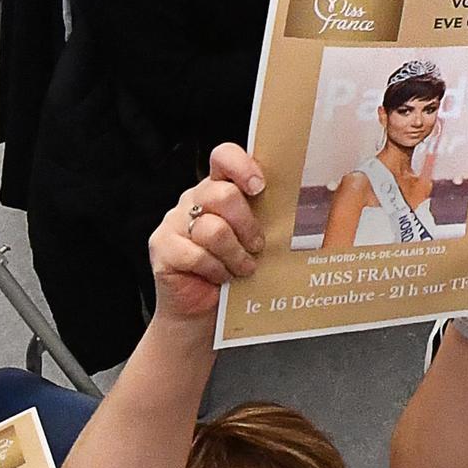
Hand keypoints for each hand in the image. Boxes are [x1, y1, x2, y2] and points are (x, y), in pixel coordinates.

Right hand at [149, 144, 264, 320]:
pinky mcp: (161, 246)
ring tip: (244, 268)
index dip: (242, 166)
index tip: (259, 187)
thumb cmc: (235, 269)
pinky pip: (195, 254)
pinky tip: (222, 277)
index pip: (223, 157)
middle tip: (258, 246)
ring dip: (235, 254)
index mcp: (218, 188)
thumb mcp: (253, 237)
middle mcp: (193, 199)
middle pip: (222, 195)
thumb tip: (305, 209)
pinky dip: (216, 270)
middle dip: (247, 225)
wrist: (202, 310)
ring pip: (212, 229)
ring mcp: (174, 221)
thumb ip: (265, 217)